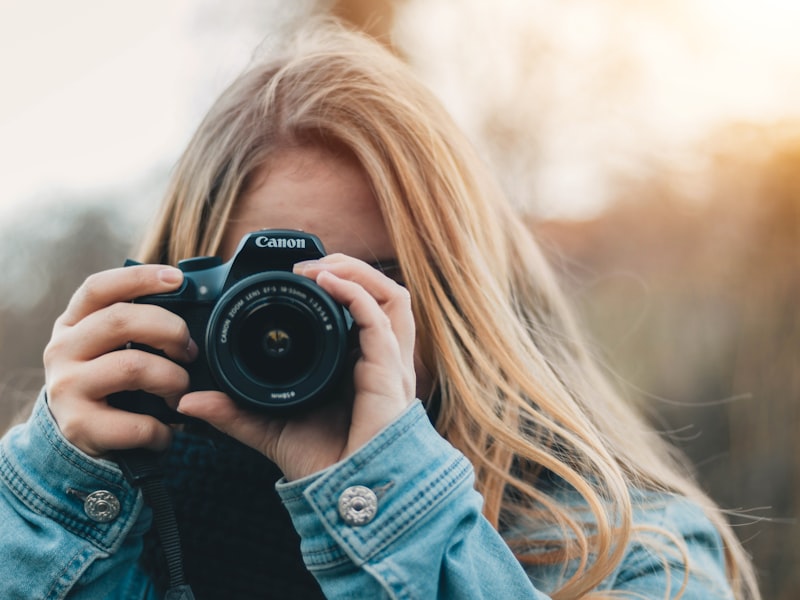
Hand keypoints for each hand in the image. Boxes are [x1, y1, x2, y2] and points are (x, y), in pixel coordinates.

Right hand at [44, 265, 196, 456]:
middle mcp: (62, 349)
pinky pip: (137, 423)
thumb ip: (138, 320)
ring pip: (133, 367)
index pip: (99, 288)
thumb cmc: (108, 378)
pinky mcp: (79, 426)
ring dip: (173, 380)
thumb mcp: (111, 344)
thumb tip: (190, 296)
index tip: (178, 279)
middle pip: (121, 320)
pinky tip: (166, 431)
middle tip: (190, 351)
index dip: (139, 278)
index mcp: (73, 322)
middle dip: (171, 331)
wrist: (75, 434)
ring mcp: (66, 387)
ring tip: (180, 392)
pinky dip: (162, 429)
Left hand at [176, 254, 416, 479]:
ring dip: (357, 272)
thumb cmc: (322, 462)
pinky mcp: (389, 369)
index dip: (338, 286)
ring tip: (320, 267)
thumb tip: (188, 403)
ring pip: (393, 295)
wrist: (347, 491)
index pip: (361, 312)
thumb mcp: (267, 427)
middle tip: (308, 266)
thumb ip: (233, 412)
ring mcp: (389, 361)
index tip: (295, 278)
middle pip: (383, 294)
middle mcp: (378, 357)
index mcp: (357, 364)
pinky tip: (327, 282)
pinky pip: (381, 317)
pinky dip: (356, 291)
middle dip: (350, 269)